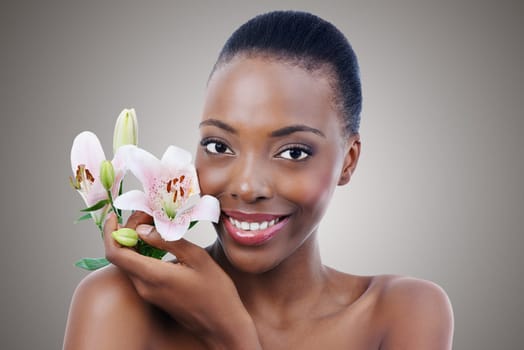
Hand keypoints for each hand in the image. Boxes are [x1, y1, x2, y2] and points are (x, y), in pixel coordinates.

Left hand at [103, 212, 261, 349]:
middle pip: (122, 255)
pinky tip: (160, 243)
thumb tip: (141, 229)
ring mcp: (148, 293)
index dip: (110, 232)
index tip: (114, 216)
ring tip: (155, 225)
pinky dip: (143, 254)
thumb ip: (167, 241)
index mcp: (153, 276)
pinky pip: (140, 271)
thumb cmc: (215, 291)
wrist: (221, 324)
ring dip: (136, 242)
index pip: (115, 253)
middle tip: (147, 215)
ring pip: (130, 263)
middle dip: (128, 232)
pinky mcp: (154, 296)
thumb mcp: (197, 258)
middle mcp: (144, 287)